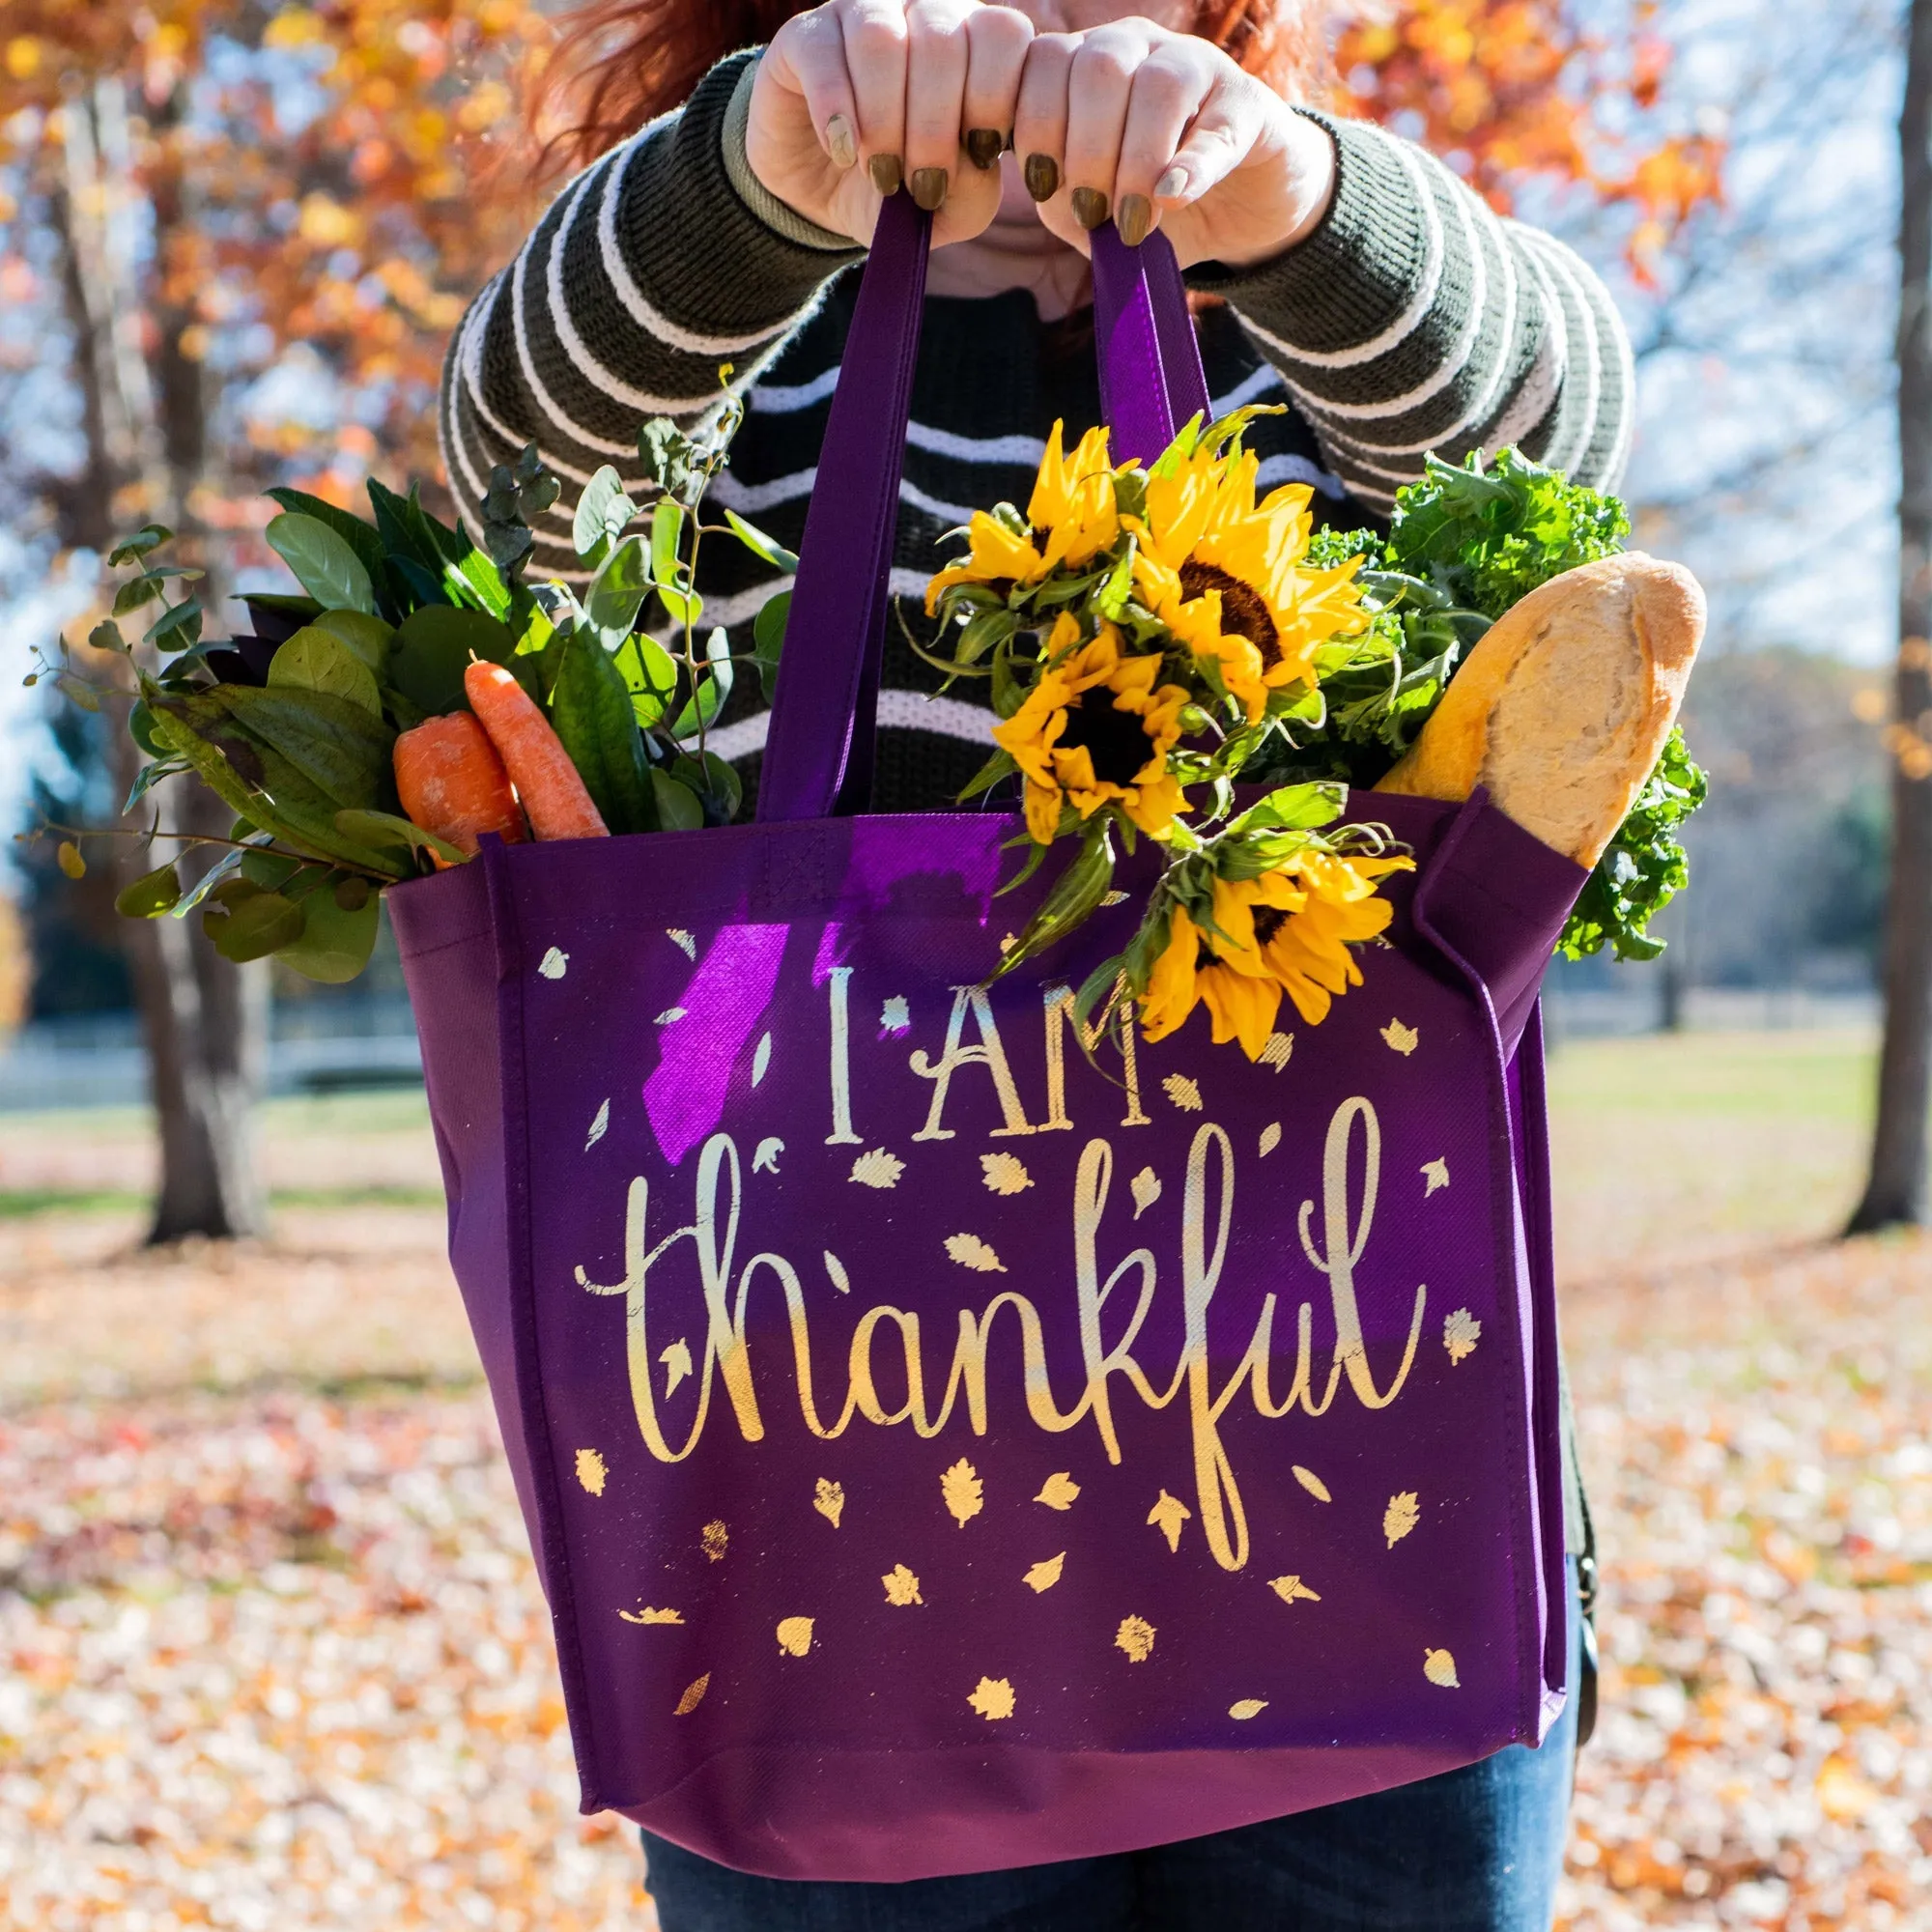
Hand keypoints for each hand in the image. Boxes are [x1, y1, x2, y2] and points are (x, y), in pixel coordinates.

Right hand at [748, 0, 1034, 247]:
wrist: (823, 194)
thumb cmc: (901, 190)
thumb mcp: (948, 209)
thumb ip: (977, 190)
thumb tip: (972, 157)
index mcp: (974, 45)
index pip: (1004, 33)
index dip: (995, 96)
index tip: (981, 153)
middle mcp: (923, 14)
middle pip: (944, 40)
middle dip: (934, 127)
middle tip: (919, 182)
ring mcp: (863, 15)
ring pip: (882, 40)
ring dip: (884, 120)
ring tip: (879, 171)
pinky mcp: (807, 35)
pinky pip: (824, 55)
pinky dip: (837, 113)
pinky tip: (842, 151)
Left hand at [1012, 19, 1334, 268]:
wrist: (1232, 206)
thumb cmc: (1143, 203)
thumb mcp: (1087, 208)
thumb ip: (1057, 198)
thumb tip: (1054, 189)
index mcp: (1084, 62)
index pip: (1044, 59)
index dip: (1034, 125)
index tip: (1042, 184)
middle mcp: (1137, 47)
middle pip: (1098, 68)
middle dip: (1087, 152)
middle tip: (1093, 212)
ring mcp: (1195, 64)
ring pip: (1156, 85)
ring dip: (1136, 163)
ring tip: (1133, 222)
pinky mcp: (1246, 101)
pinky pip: (1216, 126)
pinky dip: (1190, 168)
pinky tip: (1172, 199)